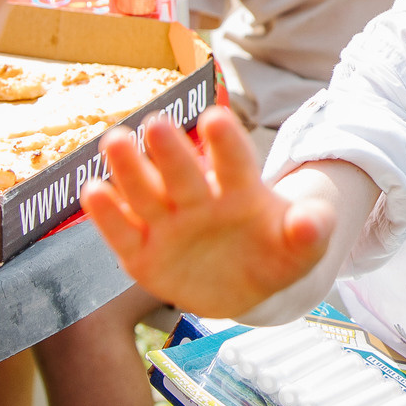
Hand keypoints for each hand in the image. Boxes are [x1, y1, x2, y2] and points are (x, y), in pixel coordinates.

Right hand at [81, 107, 331, 317]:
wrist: (245, 286)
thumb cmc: (274, 255)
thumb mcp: (301, 249)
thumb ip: (310, 232)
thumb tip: (313, 222)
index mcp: (240, 191)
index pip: (234, 162)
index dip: (226, 144)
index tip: (215, 119)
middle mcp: (198, 200)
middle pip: (183, 172)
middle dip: (171, 151)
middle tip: (155, 125)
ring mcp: (168, 224)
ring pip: (146, 193)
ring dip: (130, 168)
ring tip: (114, 140)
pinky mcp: (142, 254)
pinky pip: (122, 234)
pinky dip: (107, 215)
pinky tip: (92, 192)